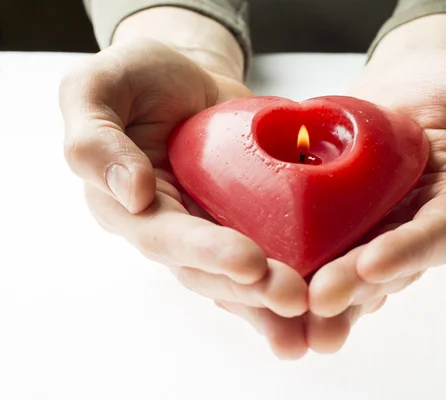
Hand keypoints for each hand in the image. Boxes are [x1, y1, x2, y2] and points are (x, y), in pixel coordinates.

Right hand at [59, 38, 307, 358]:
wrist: (186, 75)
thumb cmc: (136, 76)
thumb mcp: (95, 88)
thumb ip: (94, 139)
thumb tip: (133, 195)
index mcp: (125, 206)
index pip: (165, 237)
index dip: (206, 253)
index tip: (251, 263)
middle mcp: (169, 227)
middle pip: (209, 270)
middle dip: (252, 289)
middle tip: (296, 299)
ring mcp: (209, 227)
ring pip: (240, 275)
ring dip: (274, 297)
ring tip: (316, 313)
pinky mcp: (245, 219)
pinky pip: (268, 250)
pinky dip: (295, 271)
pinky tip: (324, 297)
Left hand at [307, 20, 445, 352]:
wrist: (410, 75)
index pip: (436, 236)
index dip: (406, 253)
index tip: (372, 265)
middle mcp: (418, 224)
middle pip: (389, 264)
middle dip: (355, 283)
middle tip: (320, 299)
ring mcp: (380, 223)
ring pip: (354, 265)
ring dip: (327, 286)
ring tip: (293, 305)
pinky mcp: (347, 215)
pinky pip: (327, 242)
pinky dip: (304, 262)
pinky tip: (277, 282)